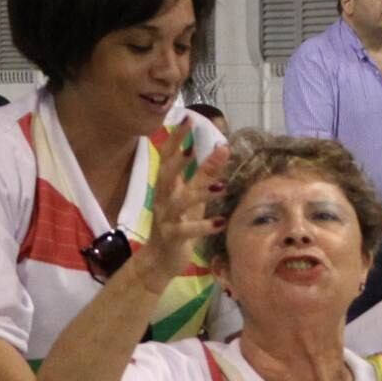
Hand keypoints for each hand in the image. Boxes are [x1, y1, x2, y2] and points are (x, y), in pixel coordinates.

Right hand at [138, 144, 227, 283]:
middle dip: (178, 159)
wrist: (158, 262)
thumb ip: (205, 175)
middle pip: (166, 174)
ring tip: (222, 186)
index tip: (187, 118)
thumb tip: (223, 147)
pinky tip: (220, 223)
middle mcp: (162, 198)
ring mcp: (165, 218)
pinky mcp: (171, 237)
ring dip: (200, 192)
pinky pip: (186, 230)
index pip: (168, 157)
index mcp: (167, 186)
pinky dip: (203, 226)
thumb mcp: (192, 198)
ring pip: (179, 202)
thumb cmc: (178, 225)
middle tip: (191, 146)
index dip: (176, 138)